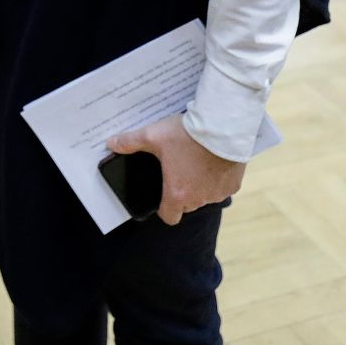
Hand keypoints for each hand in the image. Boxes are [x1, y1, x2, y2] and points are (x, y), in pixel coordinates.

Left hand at [107, 114, 245, 226]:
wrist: (223, 127)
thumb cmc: (187, 134)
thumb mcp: (153, 135)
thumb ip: (130, 142)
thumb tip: (111, 143)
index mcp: (178, 194)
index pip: (169, 217)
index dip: (164, 208)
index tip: (162, 194)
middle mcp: (199, 199)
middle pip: (187, 205)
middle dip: (181, 191)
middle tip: (177, 169)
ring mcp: (218, 193)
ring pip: (205, 196)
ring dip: (200, 185)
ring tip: (194, 161)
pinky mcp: (234, 185)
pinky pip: (222, 188)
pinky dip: (217, 179)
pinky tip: (212, 160)